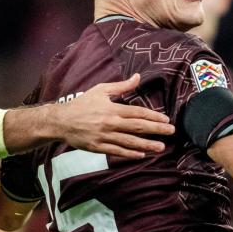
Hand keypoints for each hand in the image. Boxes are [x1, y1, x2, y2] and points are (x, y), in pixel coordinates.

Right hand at [56, 73, 174, 157]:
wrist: (61, 121)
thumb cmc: (82, 104)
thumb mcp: (101, 90)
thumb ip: (121, 86)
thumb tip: (138, 77)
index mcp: (113, 109)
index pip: (137, 112)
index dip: (153, 116)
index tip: (166, 119)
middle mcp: (110, 123)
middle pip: (138, 127)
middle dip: (156, 130)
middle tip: (171, 132)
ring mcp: (105, 136)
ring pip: (130, 142)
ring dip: (147, 145)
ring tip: (161, 147)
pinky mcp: (98, 147)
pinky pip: (117, 151)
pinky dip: (130, 154)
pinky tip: (141, 155)